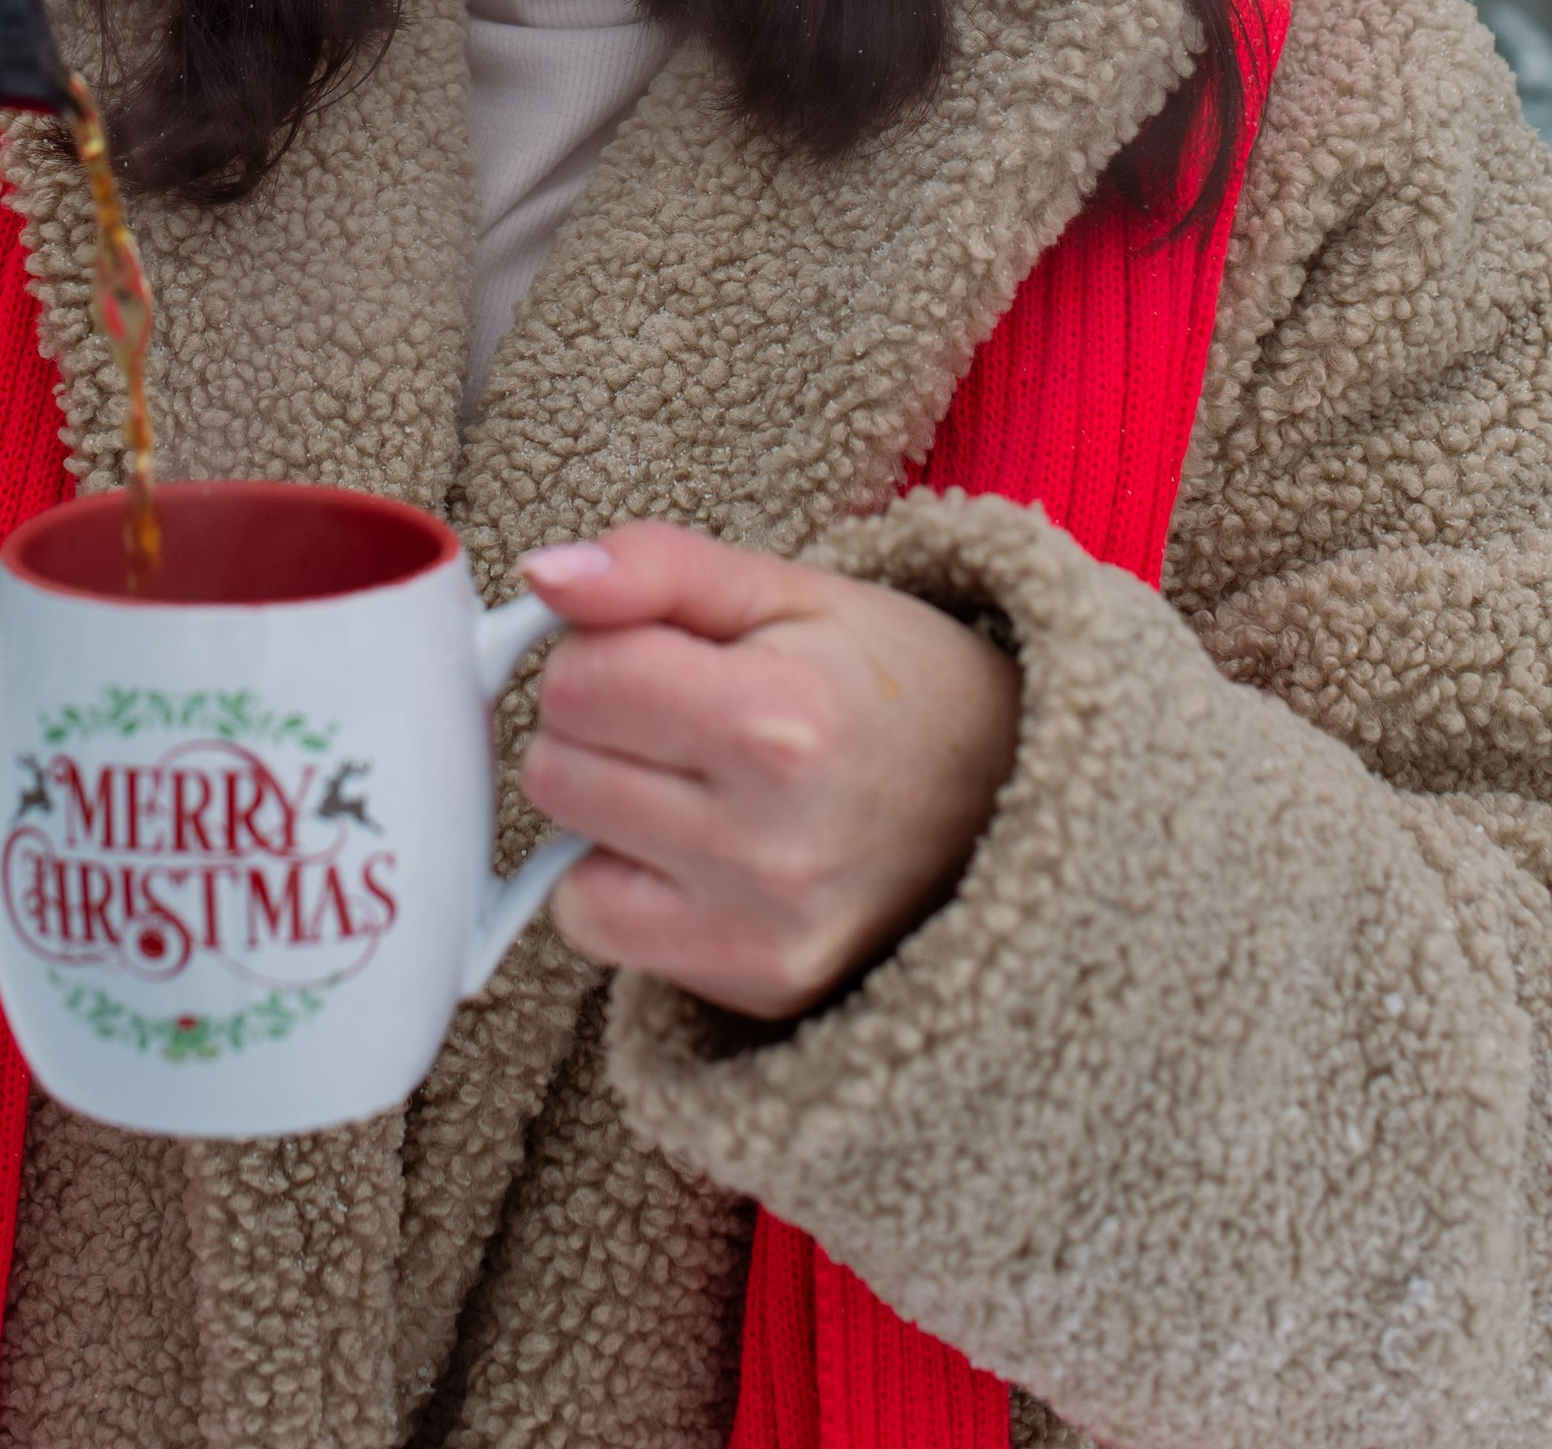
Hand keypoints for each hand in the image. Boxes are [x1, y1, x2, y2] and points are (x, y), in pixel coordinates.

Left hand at [517, 520, 1019, 1025]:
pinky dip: (622, 885)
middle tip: (679, 714)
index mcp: (778, 720)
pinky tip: (695, 851)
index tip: (660, 651)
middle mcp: (768, 842)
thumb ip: (656, 566)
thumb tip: (541, 575)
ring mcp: (762, 928)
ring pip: (564, 854)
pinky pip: (601, 929)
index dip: (599, 649)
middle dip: (595, 727)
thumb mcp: (786, 588)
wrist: (1011, 792)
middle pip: (556, 769)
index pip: (578, 680)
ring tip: (694, 779)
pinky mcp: (755, 984)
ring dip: (604, 806)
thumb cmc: (888, 678)